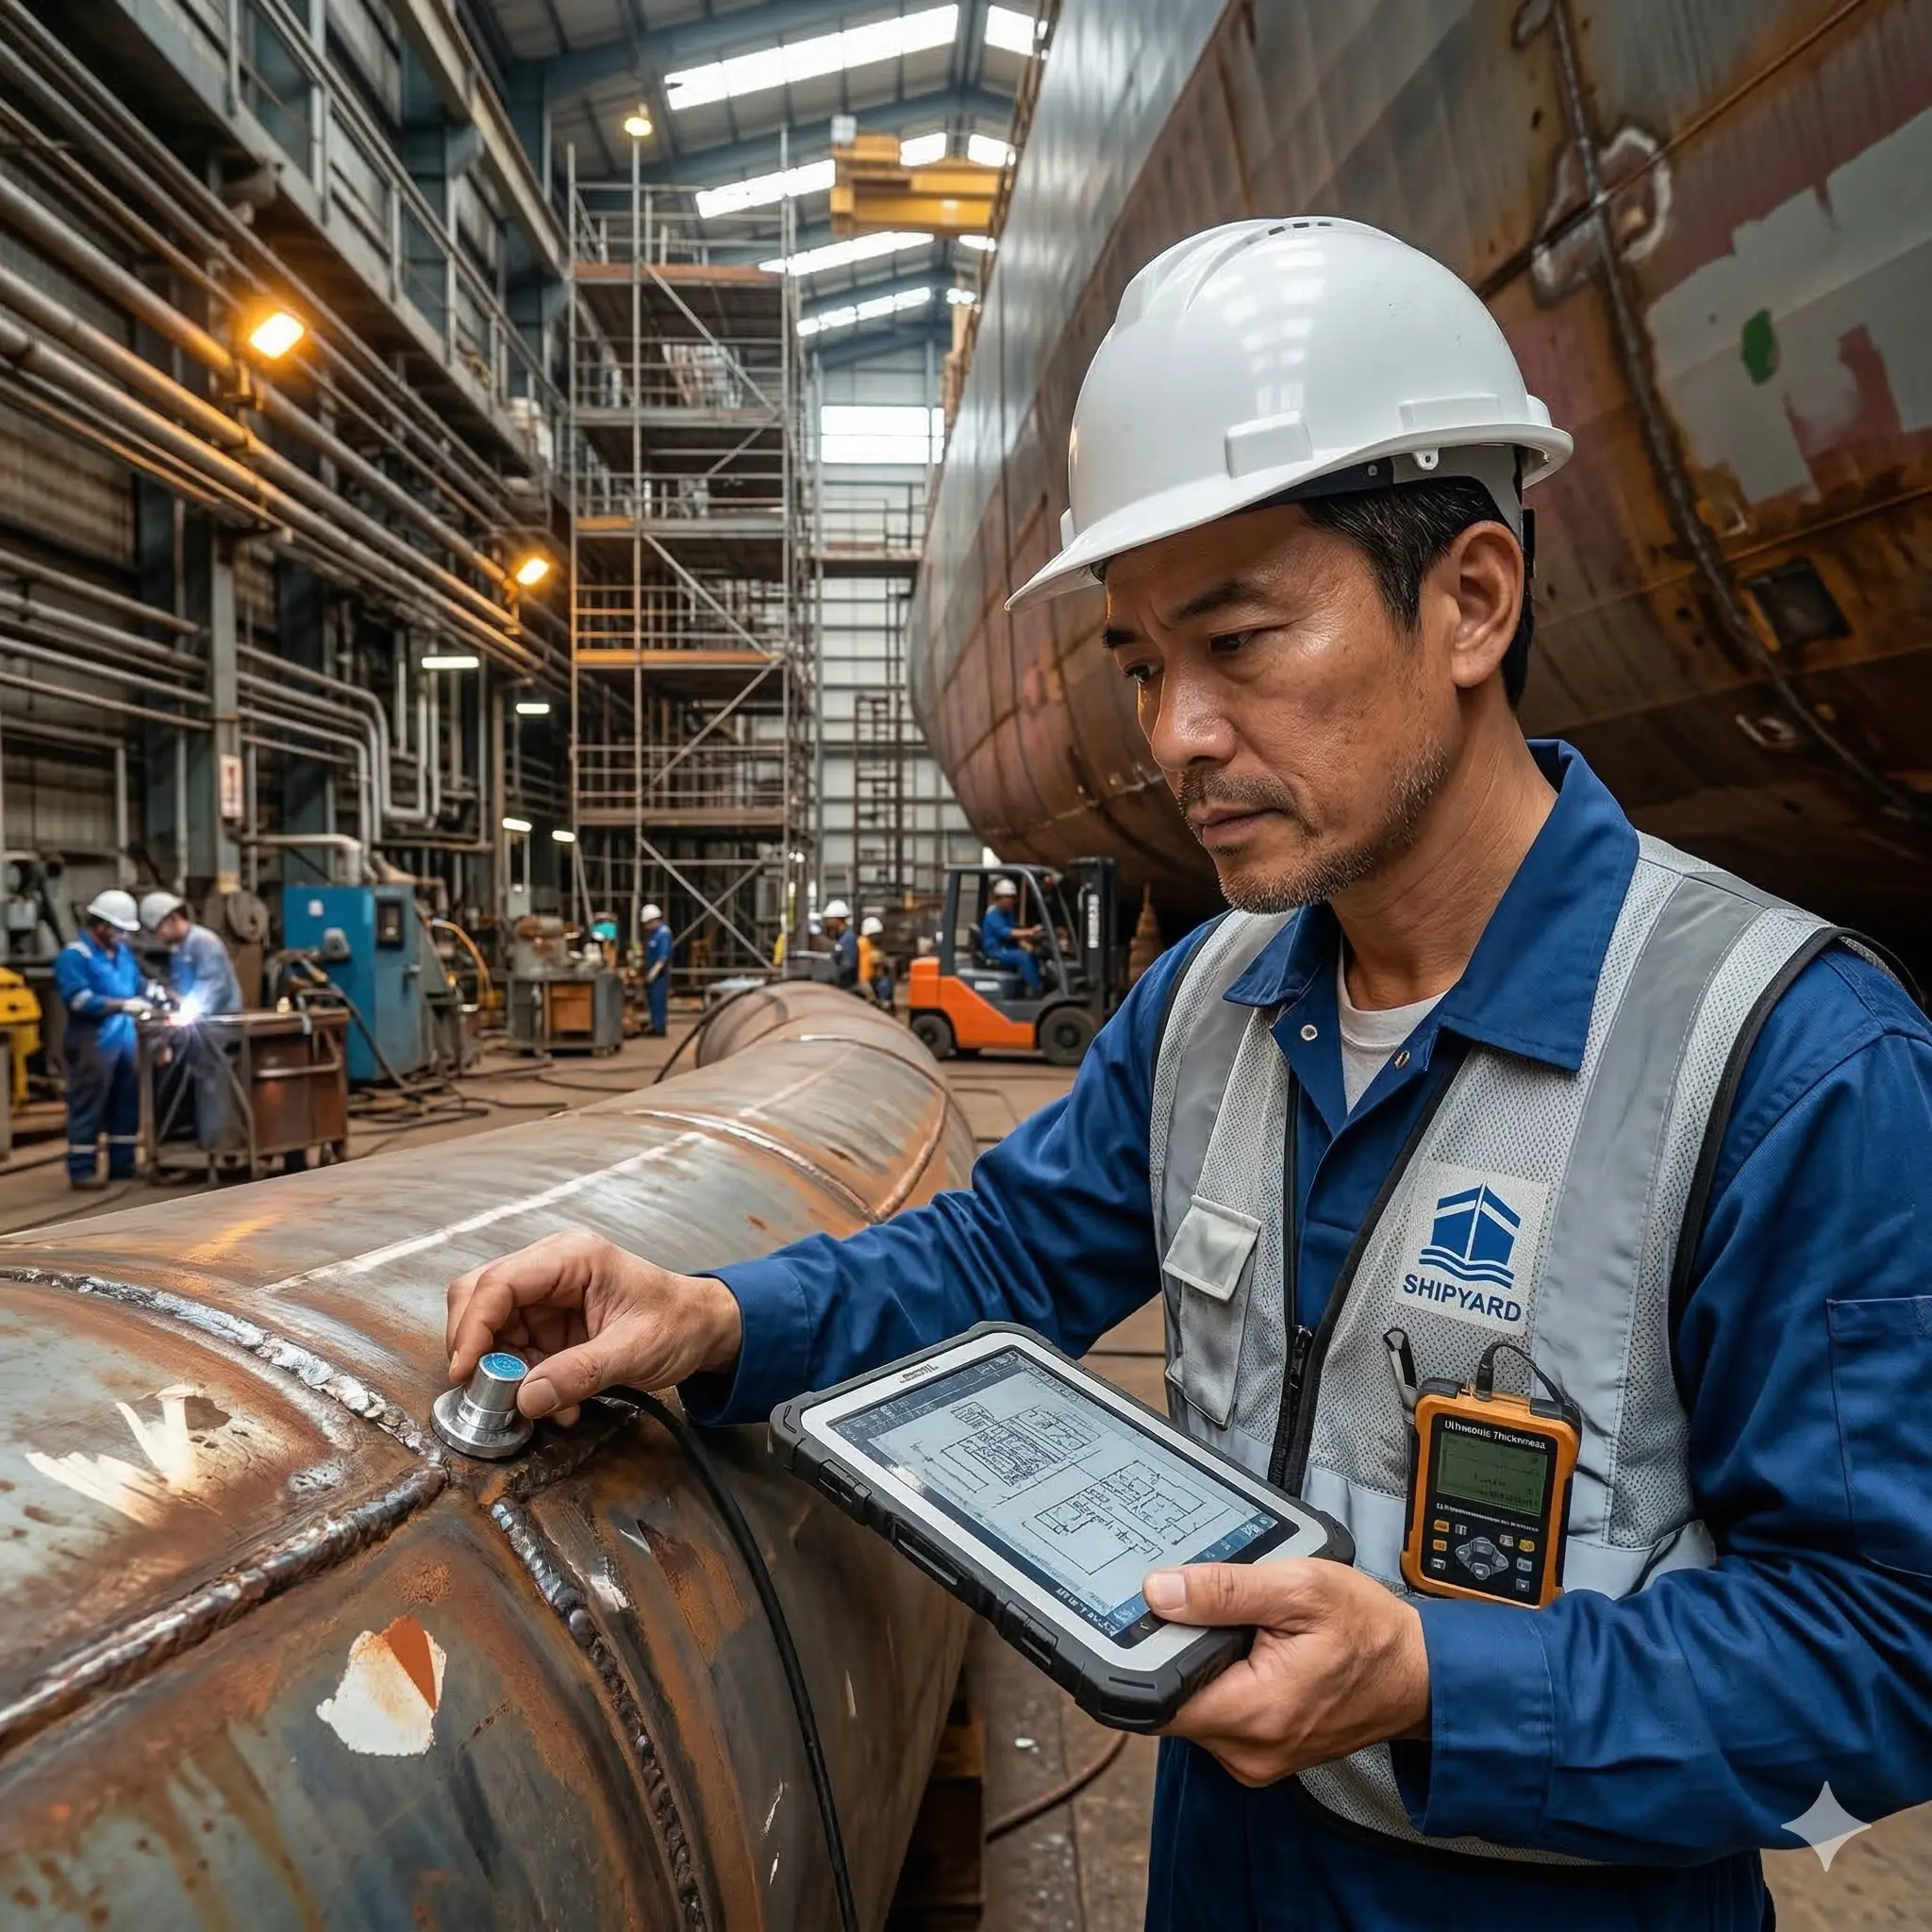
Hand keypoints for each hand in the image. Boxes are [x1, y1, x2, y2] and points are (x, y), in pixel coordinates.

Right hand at [445, 1230, 742, 1424]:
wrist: (703, 1330)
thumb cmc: (678, 1323)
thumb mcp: (635, 1351)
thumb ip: (581, 1372)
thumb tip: (526, 1398)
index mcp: (572, 1258)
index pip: (500, 1282)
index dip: (473, 1326)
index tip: (464, 1371)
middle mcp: (551, 1269)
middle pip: (481, 1297)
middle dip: (476, 1346)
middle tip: (485, 1390)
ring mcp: (547, 1297)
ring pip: (492, 1329)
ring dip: (503, 1373)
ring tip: (538, 1404)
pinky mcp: (548, 1324)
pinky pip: (515, 1351)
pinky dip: (524, 1381)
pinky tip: (556, 1403)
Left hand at [1147, 1559, 1429, 1785]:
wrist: (1417, 1676)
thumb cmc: (1369, 1631)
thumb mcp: (1299, 1588)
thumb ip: (1225, 1590)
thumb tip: (1160, 1592)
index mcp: (1254, 1713)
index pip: (1156, 1697)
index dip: (1141, 1653)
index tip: (1144, 1616)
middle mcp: (1247, 1751)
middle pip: (1169, 1701)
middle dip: (1175, 1653)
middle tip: (1202, 1610)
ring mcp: (1253, 1758)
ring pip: (1190, 1709)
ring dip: (1198, 1667)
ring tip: (1233, 1628)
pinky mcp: (1259, 1754)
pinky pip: (1216, 1717)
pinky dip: (1219, 1682)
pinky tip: (1244, 1650)